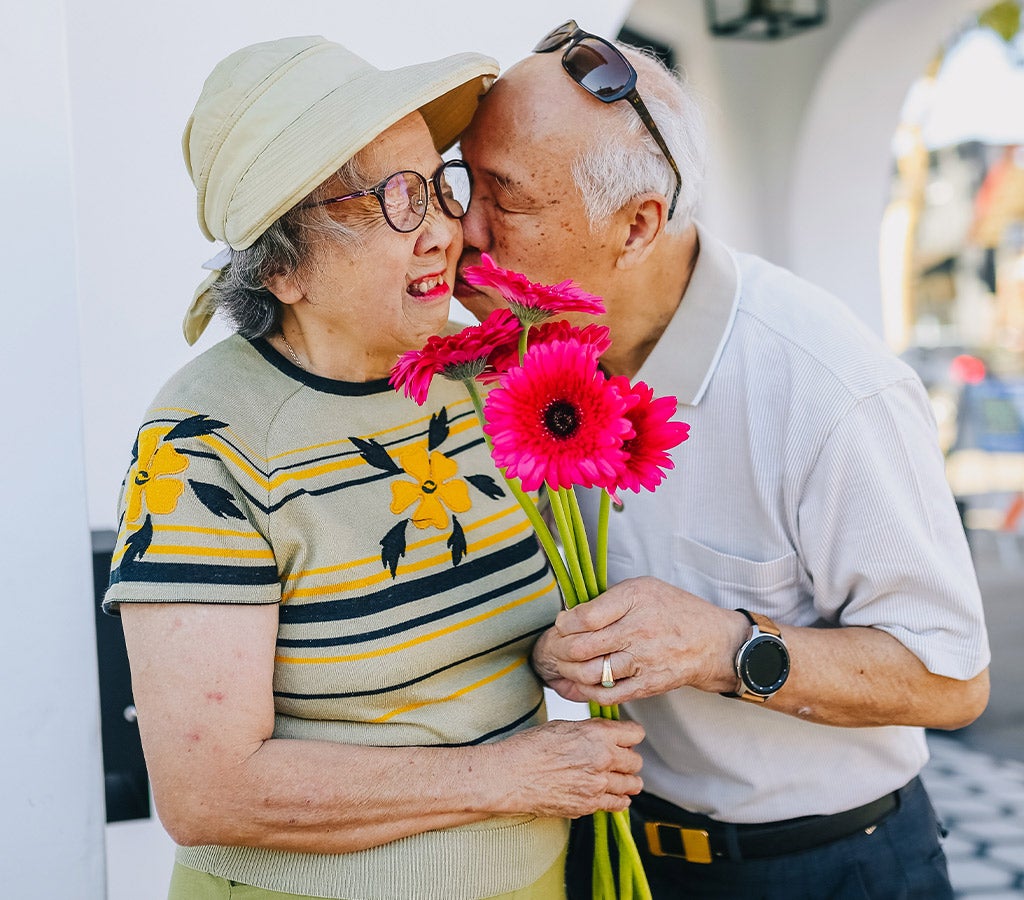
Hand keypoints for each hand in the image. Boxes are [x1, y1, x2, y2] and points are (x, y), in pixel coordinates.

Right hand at [492, 718, 644, 816]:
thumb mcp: (563, 727)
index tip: (626, 739)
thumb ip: (590, 730)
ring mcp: (598, 785)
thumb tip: (605, 734)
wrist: (510, 777)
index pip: (635, 733)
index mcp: (597, 735)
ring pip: (633, 785)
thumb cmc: (529, 749)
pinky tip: (608, 793)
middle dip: (628, 759)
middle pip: (636, 761)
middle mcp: (603, 759)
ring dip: (626, 781)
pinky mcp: (590, 805)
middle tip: (618, 759)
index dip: (630, 735)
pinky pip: (618, 804)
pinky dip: (617, 799)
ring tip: (616, 778)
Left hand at [532, 576, 747, 703]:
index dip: (564, 623)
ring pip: (591, 673)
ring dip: (569, 671)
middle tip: (555, 647)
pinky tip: (582, 682)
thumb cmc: (673, 610)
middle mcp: (638, 630)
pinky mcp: (647, 685)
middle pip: (582, 647)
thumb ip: (607, 600)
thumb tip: (569, 617)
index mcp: (635, 599)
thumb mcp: (643, 589)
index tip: (562, 624)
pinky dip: (587, 691)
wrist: (713, 642)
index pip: (584, 617)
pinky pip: (607, 694)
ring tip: (564, 665)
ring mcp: (643, 660)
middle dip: (559, 649)